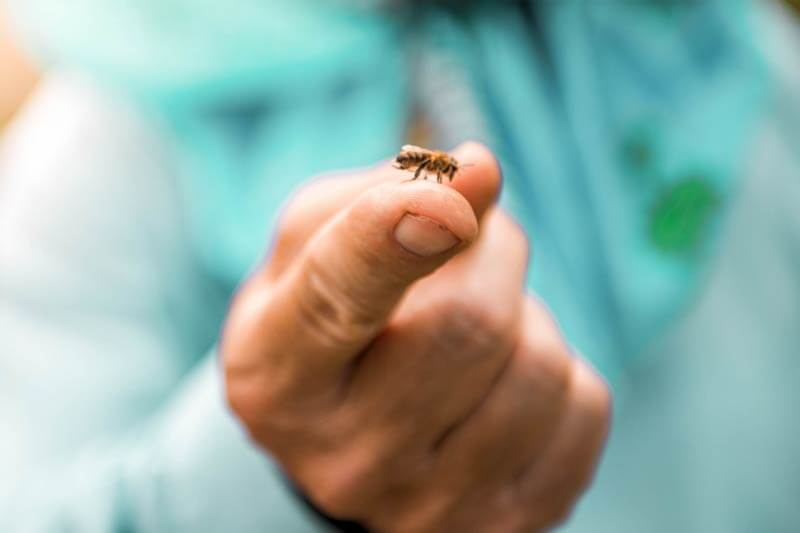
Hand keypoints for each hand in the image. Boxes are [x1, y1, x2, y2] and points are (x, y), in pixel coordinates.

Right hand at [222, 143, 610, 531]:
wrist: (349, 439)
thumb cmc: (328, 319)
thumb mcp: (309, 246)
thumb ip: (376, 195)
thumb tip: (477, 173)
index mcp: (278, 375)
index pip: (341, 296)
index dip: (404, 229)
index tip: (472, 171)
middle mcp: (345, 458)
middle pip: (469, 322)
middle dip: (492, 249)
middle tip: (472, 237)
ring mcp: (429, 507)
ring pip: (537, 365)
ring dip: (526, 311)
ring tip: (483, 323)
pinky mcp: (508, 525)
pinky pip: (584, 407)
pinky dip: (561, 367)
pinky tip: (509, 377)